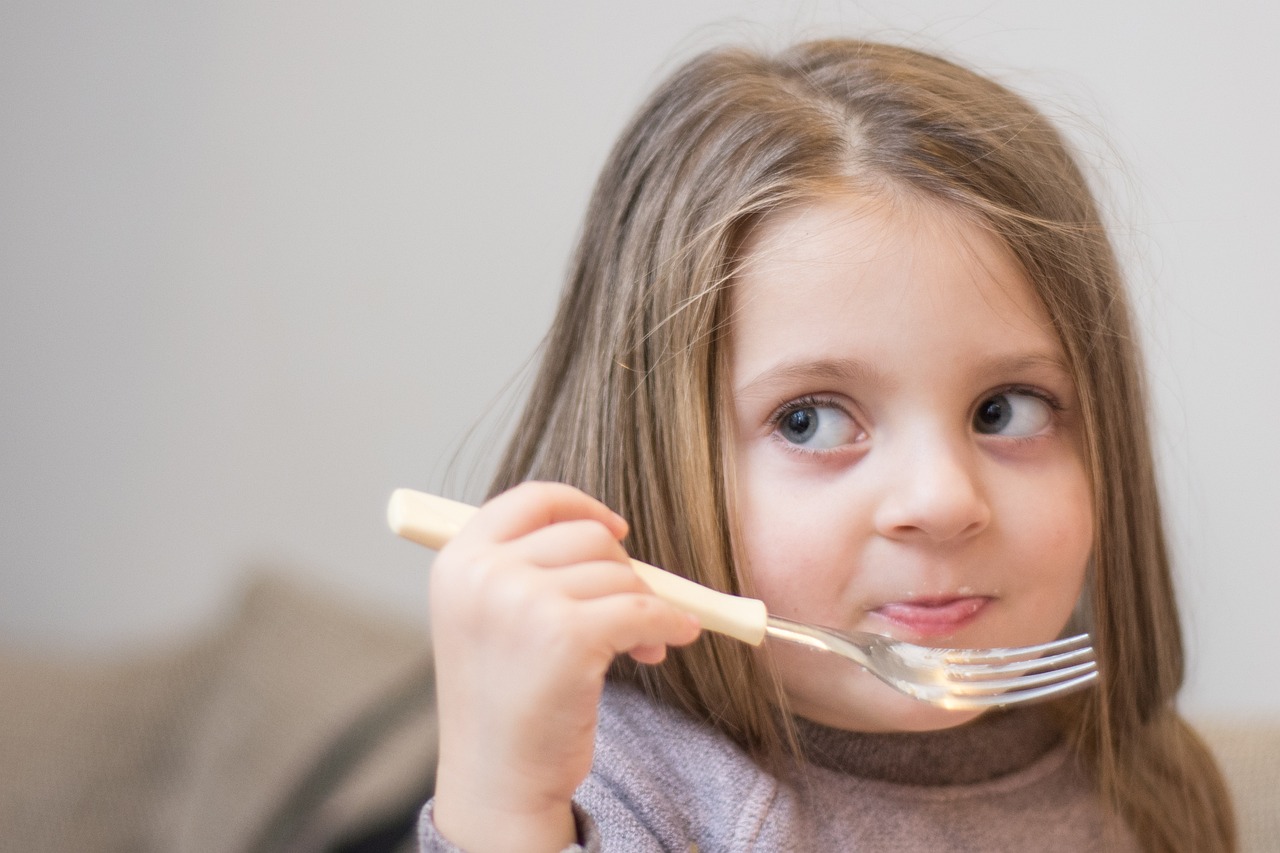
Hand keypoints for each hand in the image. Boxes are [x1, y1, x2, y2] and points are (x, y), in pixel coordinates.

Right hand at [428, 481, 700, 852]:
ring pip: (619, 574)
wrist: (498, 781)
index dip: (580, 506)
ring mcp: (523, 601)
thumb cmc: (502, 702)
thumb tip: (607, 532)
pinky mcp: (567, 635)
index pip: (532, 499)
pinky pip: (643, 609)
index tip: (614, 530)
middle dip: (621, 571)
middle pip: (586, 536)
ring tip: (639, 647)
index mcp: (458, 561)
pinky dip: (668, 624)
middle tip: (630, 611)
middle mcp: (484, 574)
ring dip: (644, 607)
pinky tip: (670, 641)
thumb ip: (524, 566)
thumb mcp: (487, 616)